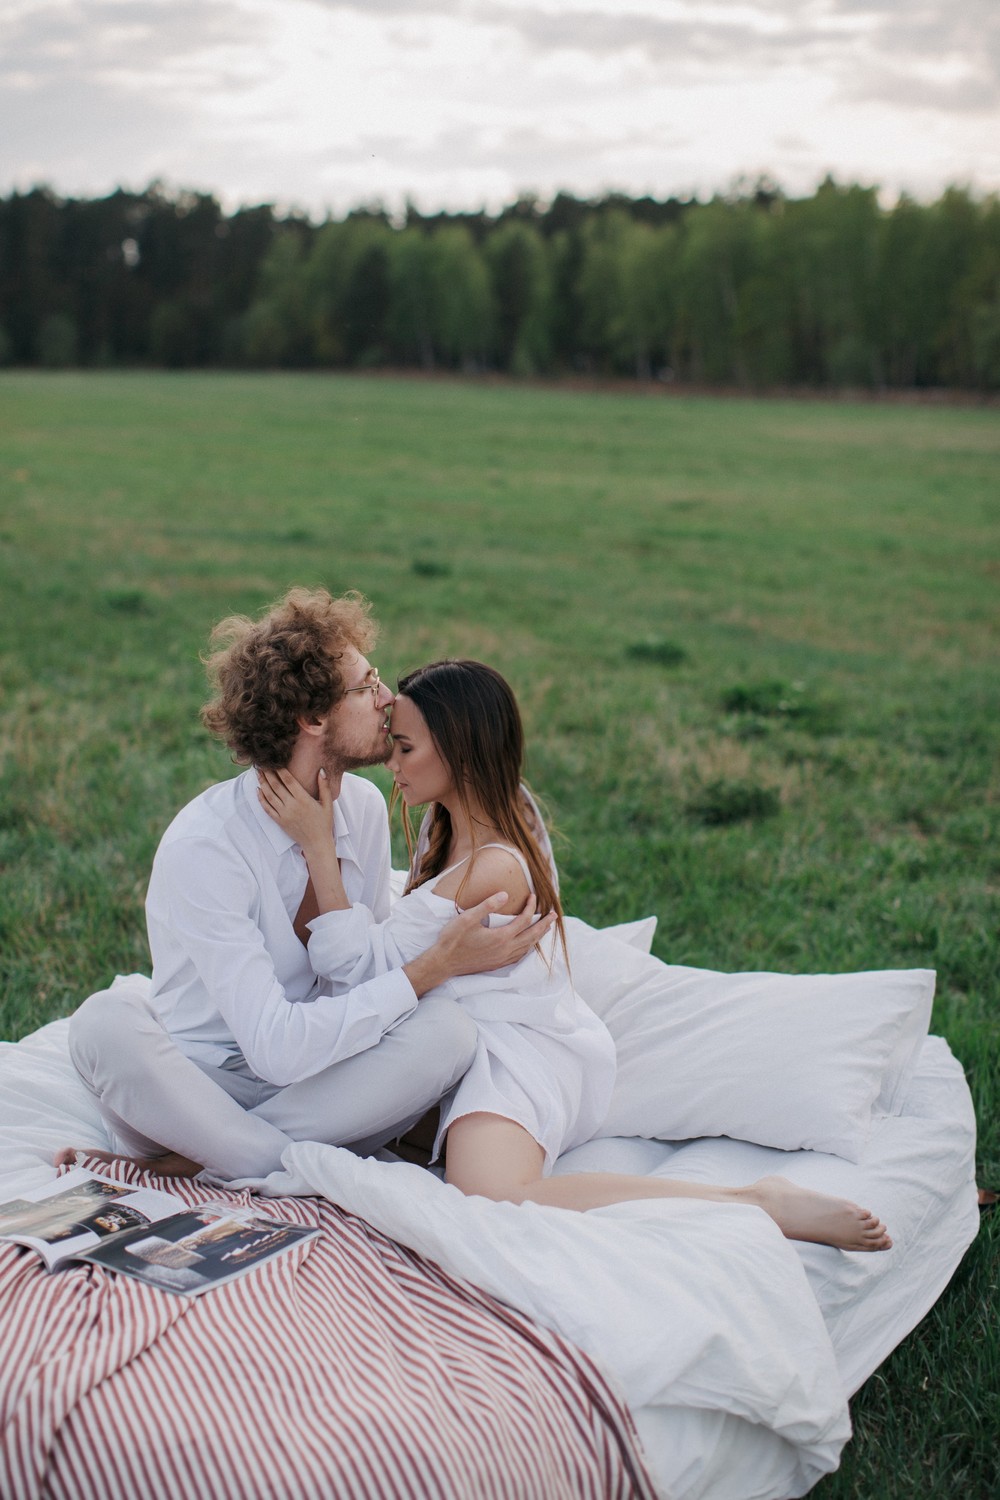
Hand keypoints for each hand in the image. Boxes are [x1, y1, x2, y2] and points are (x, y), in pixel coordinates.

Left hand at [257, 768, 332, 853]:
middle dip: (268, 774)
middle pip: (276, 786)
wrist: (317, 843)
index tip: (275, 762)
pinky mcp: (279, 821)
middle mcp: (292, 806)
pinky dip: (261, 799)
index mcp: (304, 800)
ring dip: (263, 784)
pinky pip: (267, 808)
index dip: (280, 770)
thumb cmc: (324, 823)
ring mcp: (284, 814)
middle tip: (262, 764)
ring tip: (258, 774)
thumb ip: (324, 787)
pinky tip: (258, 791)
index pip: (289, 781)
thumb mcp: (328, 804)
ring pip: (270, 796)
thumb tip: (321, 770)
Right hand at [402, 893, 556, 994]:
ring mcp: (502, 959)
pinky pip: (520, 956)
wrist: (443, 963)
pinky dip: (528, 948)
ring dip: (539, 936)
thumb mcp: (468, 918)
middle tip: (555, 914)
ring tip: (546, 928)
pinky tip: (528, 945)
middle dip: (544, 924)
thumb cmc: (453, 939)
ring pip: (527, 947)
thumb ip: (487, 905)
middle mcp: (505, 950)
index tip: (533, 896)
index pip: (524, 920)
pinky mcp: (497, 964)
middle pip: (532, 936)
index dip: (531, 907)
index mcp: (501, 937)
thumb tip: (505, 894)